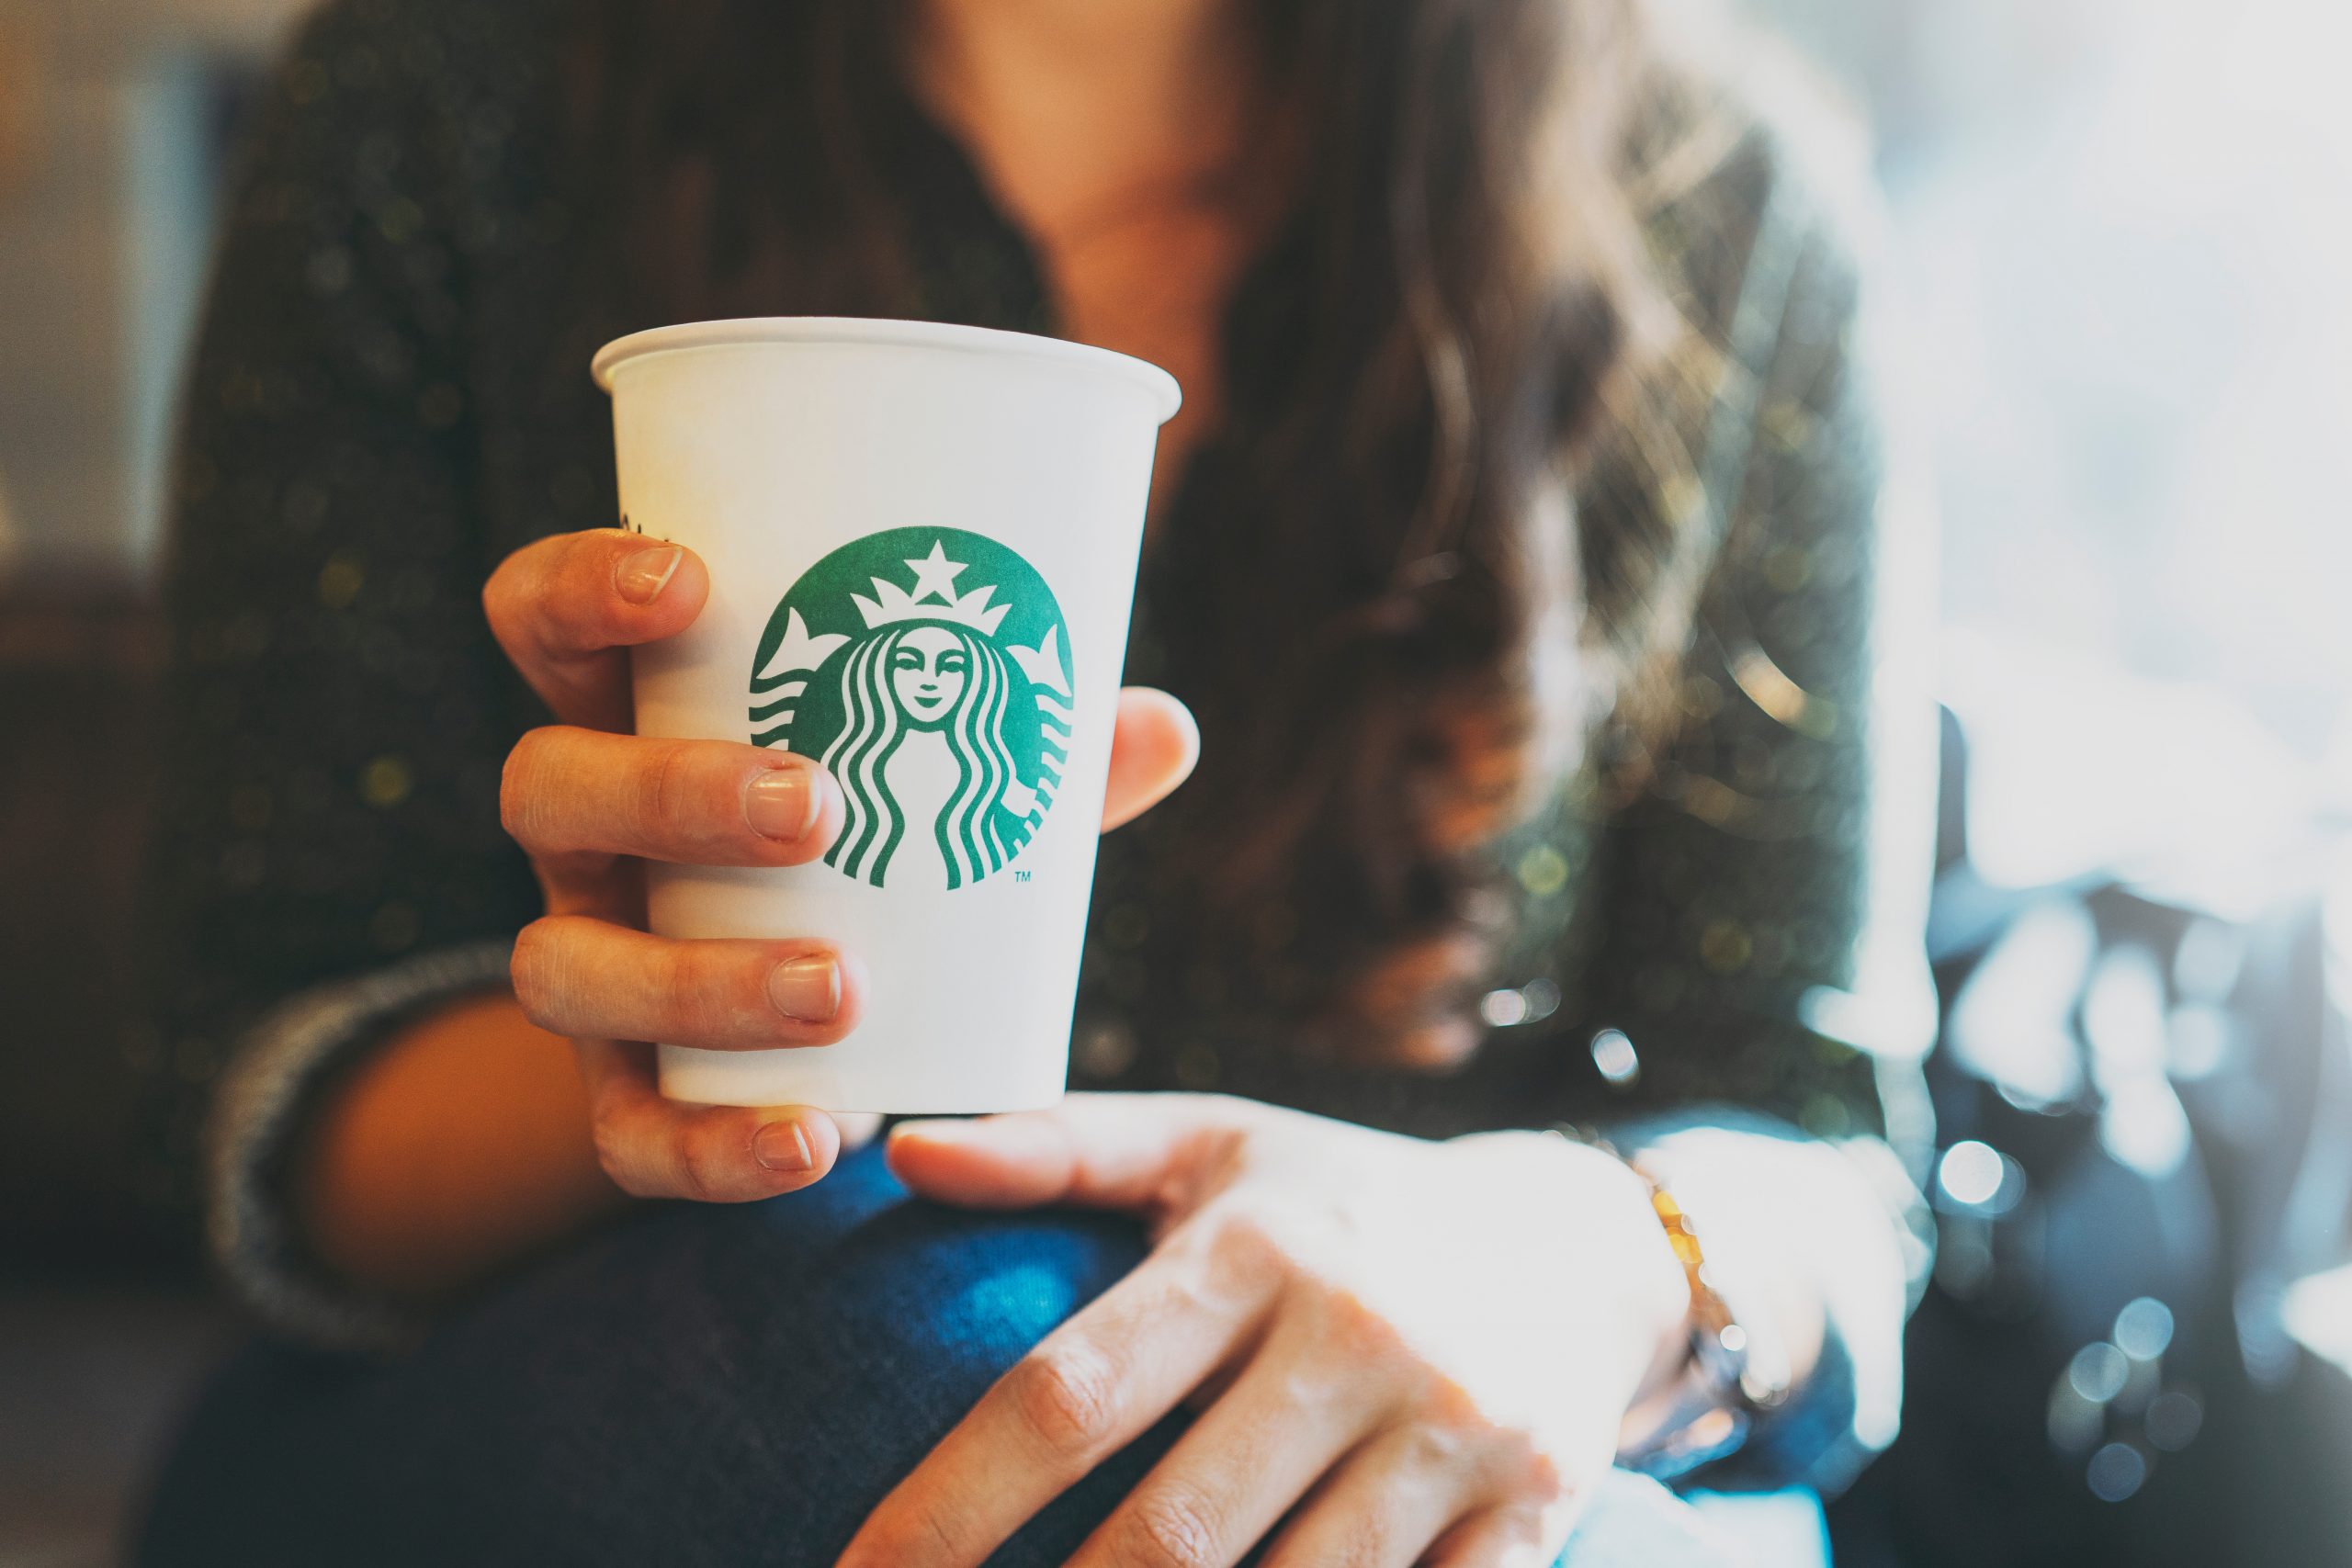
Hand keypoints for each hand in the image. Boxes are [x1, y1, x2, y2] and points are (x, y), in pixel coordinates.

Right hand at [481, 529, 1197, 1203]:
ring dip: (694, 979)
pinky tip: (818, 1139)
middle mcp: (584, 833)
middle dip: (670, 794)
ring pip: (559, 967)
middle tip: (815, 806)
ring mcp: (588, 958)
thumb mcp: (950, 775)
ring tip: (839, 986)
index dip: (585, 590)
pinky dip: (711, 1146)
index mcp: (633, 711)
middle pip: (548, 787)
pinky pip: (623, 1133)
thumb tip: (1164, 728)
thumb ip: (1039, 753)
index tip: (690, 584)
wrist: (822, 1009)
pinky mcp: (617, 1091)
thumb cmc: (883, 832)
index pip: (541, 616)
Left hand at [841, 1094, 1691, 1567]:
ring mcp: (1453, 1433)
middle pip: (1168, 1536)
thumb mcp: (1216, 1146)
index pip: (1067, 1394)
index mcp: (1255, 1246)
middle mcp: (1356, 1335)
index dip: (946, 1507)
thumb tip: (902, 1152)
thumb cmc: (1350, 1199)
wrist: (1585, 1243)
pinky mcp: (1535, 1510)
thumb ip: (1060, 1148)